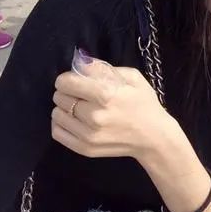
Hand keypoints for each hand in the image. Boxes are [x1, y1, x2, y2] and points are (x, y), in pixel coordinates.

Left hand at [51, 62, 171, 159]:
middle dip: (66, 92)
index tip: (73, 79)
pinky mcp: (84, 149)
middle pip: (60, 97)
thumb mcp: (132, 77)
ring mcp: (88, 135)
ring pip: (56, 114)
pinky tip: (74, 120)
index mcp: (106, 94)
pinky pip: (57, 132)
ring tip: (78, 107)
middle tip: (79, 93)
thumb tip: (80, 63)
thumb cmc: (144, 103)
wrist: (154, 137)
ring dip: (64, 108)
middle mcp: (94, 116)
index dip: (66, 78)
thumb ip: (103, 68)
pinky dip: (61, 124)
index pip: (67, 82)